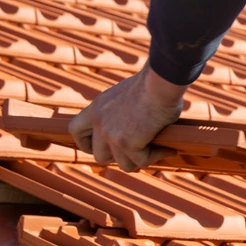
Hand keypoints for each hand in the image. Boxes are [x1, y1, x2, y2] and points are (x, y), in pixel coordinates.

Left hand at [69, 66, 186, 171]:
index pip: (76, 131)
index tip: (102, 148)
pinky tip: (169, 149)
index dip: (87, 144)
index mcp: (97, 107)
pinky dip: (157, 156)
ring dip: (142, 159)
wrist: (161, 82)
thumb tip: (135, 129)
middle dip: (119, 158)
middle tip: (139, 153)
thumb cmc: (154, 84)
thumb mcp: (128, 95)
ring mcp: (110, 133)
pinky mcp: (126, 143)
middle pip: (99, 156)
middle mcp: (99, 121)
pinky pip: (141, 162)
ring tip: (159, 149)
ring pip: (123, 164)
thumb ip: (122, 113)